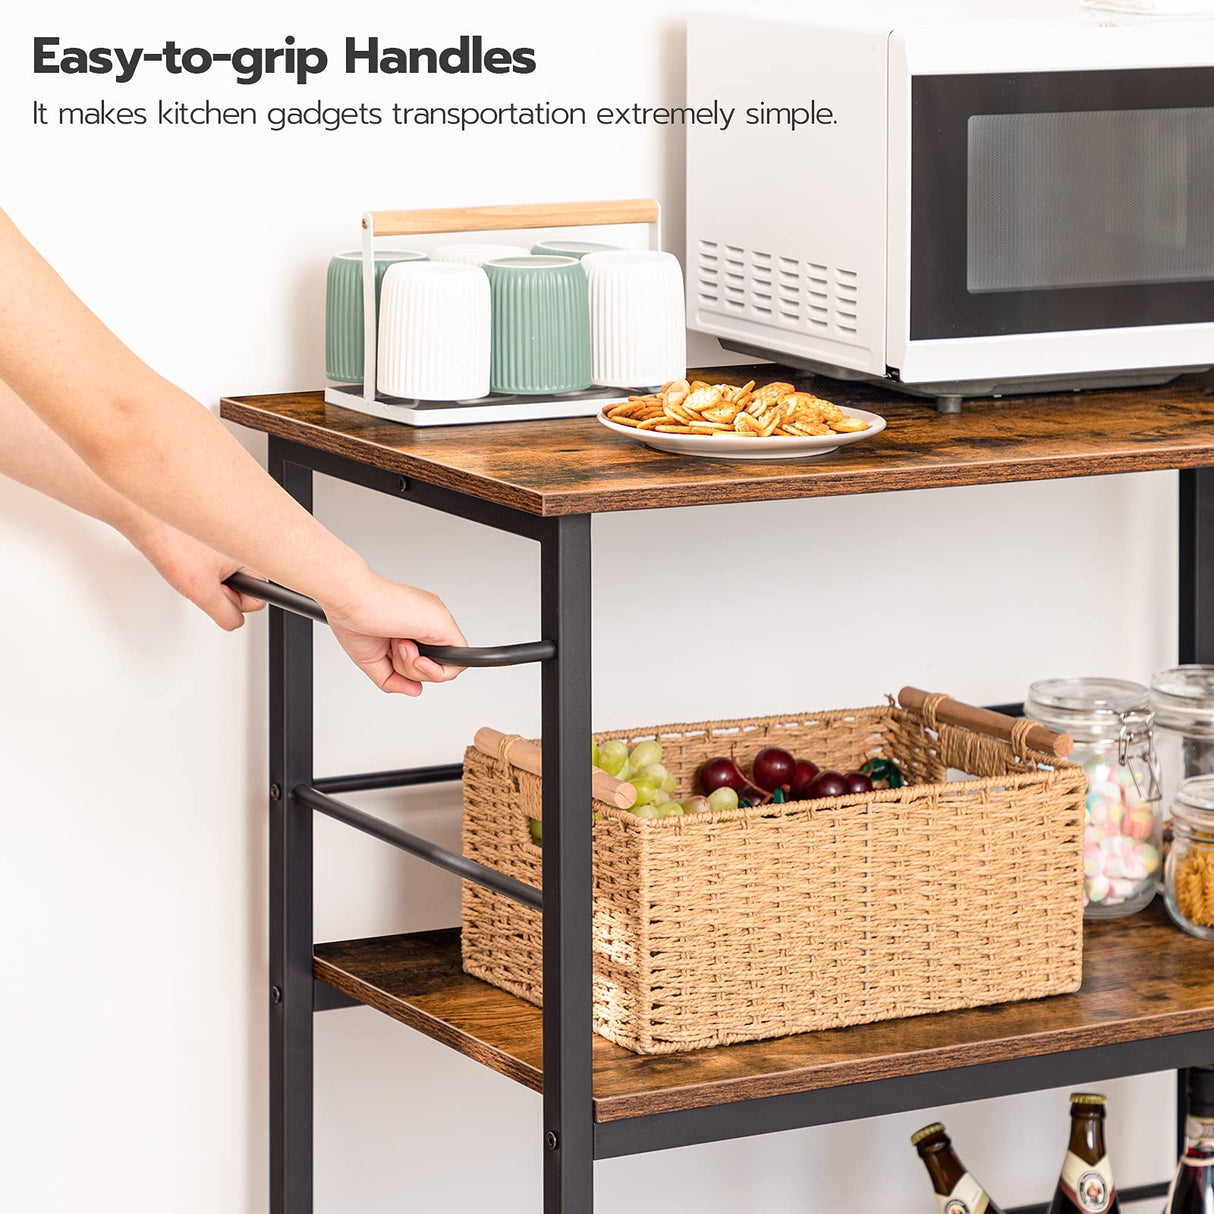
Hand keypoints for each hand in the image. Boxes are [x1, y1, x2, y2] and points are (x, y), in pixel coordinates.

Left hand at [128, 519, 264, 629]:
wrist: (149, 521)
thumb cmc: (174, 544)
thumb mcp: (202, 592)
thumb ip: (226, 614)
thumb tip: (234, 620)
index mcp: (252, 557)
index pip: (258, 598)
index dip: (235, 601)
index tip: (220, 592)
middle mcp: (246, 548)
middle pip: (246, 588)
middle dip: (225, 590)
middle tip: (202, 579)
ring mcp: (231, 544)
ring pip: (229, 577)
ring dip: (212, 579)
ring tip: (192, 566)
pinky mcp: (217, 540)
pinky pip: (217, 566)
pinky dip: (203, 567)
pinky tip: (189, 560)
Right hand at [322, 569, 466, 695]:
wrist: (350, 600)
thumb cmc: (354, 619)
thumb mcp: (373, 661)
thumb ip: (395, 680)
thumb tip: (416, 690)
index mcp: (411, 626)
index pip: (422, 659)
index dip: (405, 670)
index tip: (389, 657)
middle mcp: (426, 623)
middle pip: (433, 666)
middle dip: (409, 670)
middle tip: (393, 650)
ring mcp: (435, 623)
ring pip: (443, 667)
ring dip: (415, 668)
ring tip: (399, 644)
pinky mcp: (445, 625)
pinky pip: (456, 664)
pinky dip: (435, 671)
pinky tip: (415, 656)